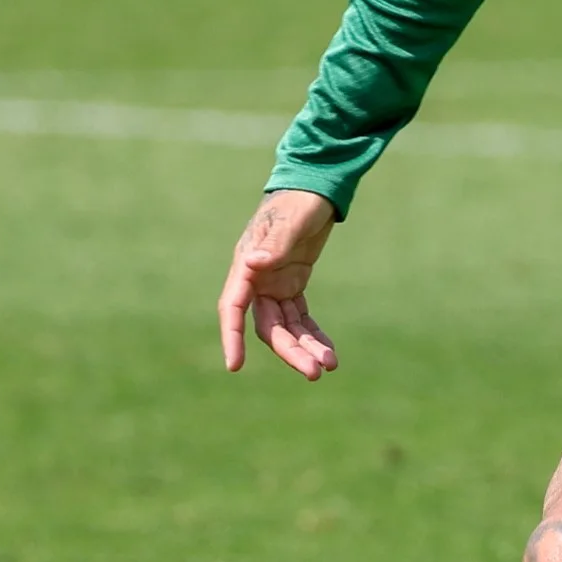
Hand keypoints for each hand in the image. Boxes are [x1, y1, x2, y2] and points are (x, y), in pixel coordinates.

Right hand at [218, 189, 340, 379]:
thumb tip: (252, 263)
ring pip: (286, 328)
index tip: (235, 366)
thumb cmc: (300, 200)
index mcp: (247, 266)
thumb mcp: (292, 219)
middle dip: (290, 351)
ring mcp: (274, 285)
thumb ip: (274, 242)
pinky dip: (314, 335)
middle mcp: (256, 281)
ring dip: (305, 347)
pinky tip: (329, 352)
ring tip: (330, 365)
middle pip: (268, 327)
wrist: (315, 188)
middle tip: (314, 373)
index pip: (233, 308)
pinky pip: (301, 318)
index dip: (231, 336)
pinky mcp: (293, 286)